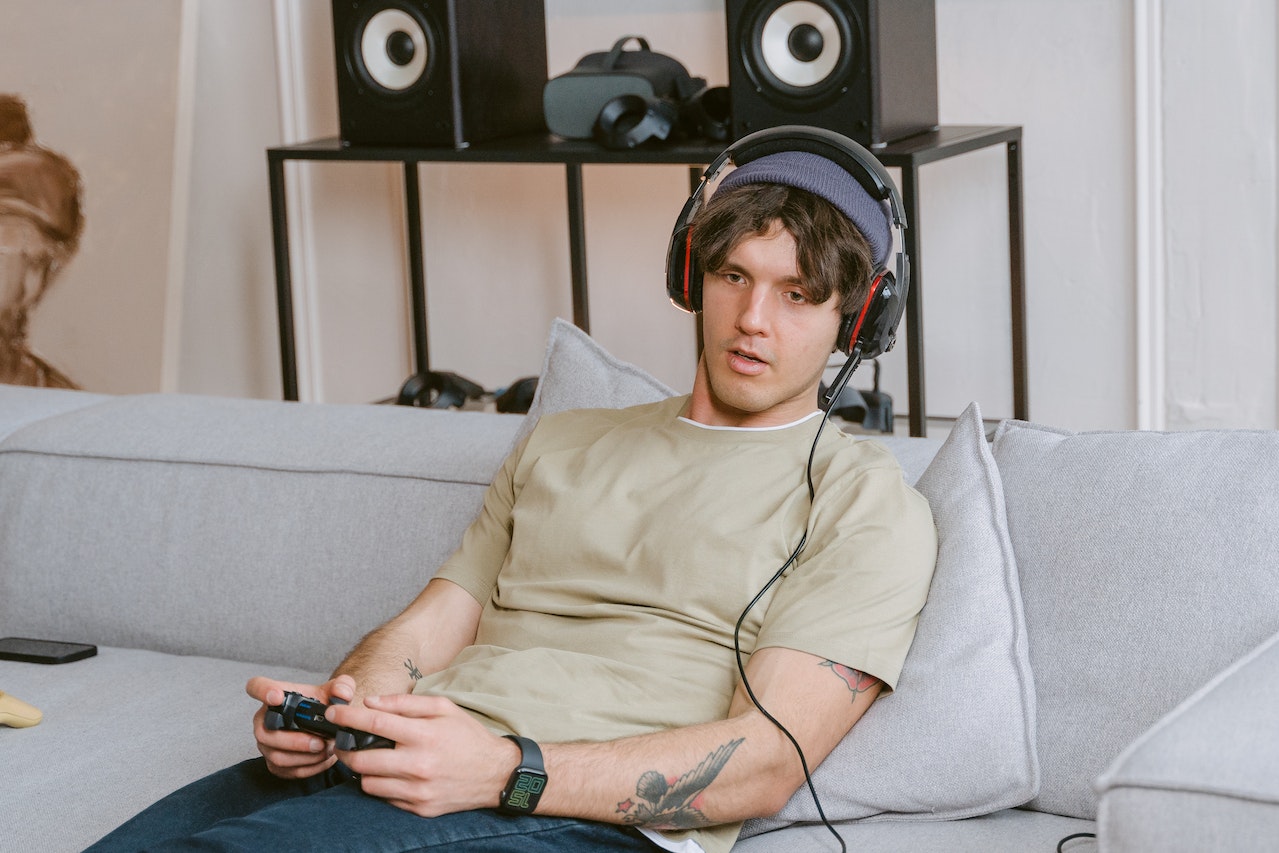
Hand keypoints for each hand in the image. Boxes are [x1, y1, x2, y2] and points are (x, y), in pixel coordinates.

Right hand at [246, 674, 355, 779]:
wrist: (330, 725)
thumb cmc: (326, 704)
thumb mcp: (337, 691)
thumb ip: (342, 686)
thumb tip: (342, 693)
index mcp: (275, 695)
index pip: (257, 687)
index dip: (262, 691)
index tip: (278, 697)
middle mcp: (264, 720)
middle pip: (265, 733)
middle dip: (295, 741)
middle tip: (320, 742)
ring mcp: (267, 744)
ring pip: (277, 756)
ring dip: (304, 757)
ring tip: (327, 750)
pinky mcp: (275, 764)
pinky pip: (287, 771)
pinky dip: (308, 767)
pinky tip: (324, 760)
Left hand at [327, 693, 519, 816]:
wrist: (495, 774)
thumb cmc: (467, 736)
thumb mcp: (443, 708)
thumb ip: (405, 702)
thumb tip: (370, 702)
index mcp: (424, 735)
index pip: (374, 724)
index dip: (348, 718)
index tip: (333, 715)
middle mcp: (418, 765)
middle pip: (362, 761)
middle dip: (347, 750)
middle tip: (346, 744)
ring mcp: (418, 791)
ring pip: (369, 784)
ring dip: (365, 771)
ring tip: (374, 759)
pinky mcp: (419, 808)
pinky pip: (386, 798)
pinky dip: (384, 786)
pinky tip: (394, 775)